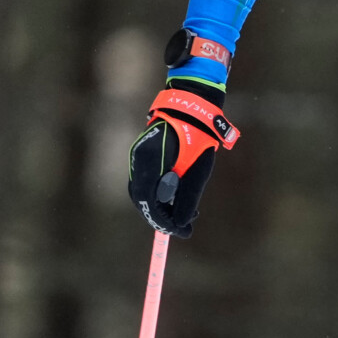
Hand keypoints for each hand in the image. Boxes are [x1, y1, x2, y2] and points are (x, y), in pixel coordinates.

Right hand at [127, 77, 239, 236]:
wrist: (193, 106)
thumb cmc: (200, 135)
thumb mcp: (199, 170)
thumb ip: (188, 198)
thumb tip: (181, 225)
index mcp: (150, 160)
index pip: (147, 200)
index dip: (162, 220)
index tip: (178, 232)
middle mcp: (138, 158)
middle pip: (141, 198)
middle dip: (161, 216)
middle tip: (183, 227)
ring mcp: (137, 155)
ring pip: (142, 192)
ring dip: (161, 207)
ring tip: (186, 215)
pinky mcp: (142, 155)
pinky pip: (146, 181)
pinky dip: (159, 194)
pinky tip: (177, 199)